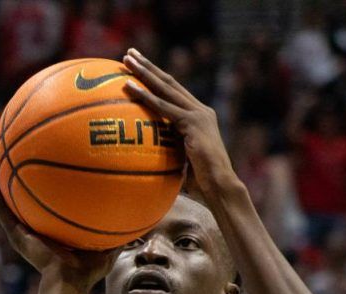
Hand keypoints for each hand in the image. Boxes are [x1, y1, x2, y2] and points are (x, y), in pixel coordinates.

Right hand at [0, 167, 114, 292]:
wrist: (67, 284)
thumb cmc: (87, 272)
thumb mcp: (108, 247)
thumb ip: (121, 231)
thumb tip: (146, 219)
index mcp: (52, 233)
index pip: (46, 209)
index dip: (45, 192)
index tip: (46, 172)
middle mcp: (34, 231)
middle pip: (24, 203)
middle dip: (20, 183)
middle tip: (17, 160)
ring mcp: (22, 233)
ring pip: (6, 204)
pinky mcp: (15, 235)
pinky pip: (1, 210)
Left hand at [121, 49, 237, 198]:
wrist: (219, 187)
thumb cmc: (200, 184)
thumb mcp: (181, 162)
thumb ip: (168, 153)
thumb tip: (145, 160)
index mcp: (198, 117)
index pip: (174, 92)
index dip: (156, 78)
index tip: (139, 67)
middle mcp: (200, 110)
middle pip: (169, 82)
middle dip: (148, 66)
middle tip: (130, 53)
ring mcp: (198, 114)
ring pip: (165, 87)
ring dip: (144, 72)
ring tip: (126, 59)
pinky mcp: (193, 122)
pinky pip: (162, 106)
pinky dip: (144, 95)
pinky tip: (127, 86)